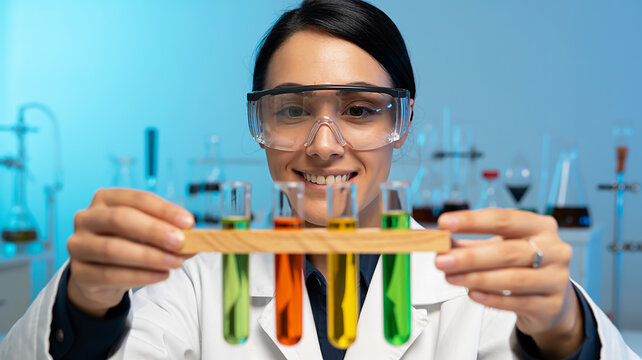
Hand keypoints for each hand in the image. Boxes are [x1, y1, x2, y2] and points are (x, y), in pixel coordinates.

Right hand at [67, 188, 193, 316]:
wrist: (99, 277)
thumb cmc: (128, 245)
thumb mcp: (148, 235)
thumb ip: (169, 233)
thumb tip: (196, 240)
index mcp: (106, 199)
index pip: (137, 199)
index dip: (164, 209)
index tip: (189, 222)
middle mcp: (87, 218)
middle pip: (120, 219)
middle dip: (154, 230)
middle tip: (180, 242)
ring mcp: (79, 245)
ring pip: (113, 249)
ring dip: (150, 256)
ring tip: (175, 263)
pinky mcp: (79, 273)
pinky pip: (111, 274)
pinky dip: (140, 275)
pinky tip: (161, 275)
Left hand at [435, 209, 583, 358]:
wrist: (551, 299)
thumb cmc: (522, 265)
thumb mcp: (499, 248)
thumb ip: (470, 244)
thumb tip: (439, 242)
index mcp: (540, 226)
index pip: (503, 219)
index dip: (472, 221)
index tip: (445, 224)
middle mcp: (554, 249)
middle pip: (507, 251)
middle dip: (470, 256)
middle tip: (442, 260)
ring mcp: (556, 278)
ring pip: (513, 279)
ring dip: (477, 278)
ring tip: (451, 277)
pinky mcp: (552, 305)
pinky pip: (518, 302)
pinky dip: (492, 299)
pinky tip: (473, 293)